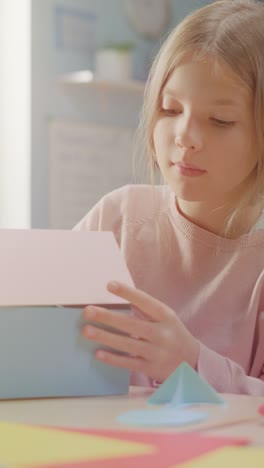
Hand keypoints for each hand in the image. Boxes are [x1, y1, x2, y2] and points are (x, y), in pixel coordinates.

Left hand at [82, 281, 198, 382]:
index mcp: (166, 316)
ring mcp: (158, 353)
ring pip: (128, 344)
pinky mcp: (151, 369)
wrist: (192, 363)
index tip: (109, 285)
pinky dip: (113, 359)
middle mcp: (163, 334)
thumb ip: (146, 309)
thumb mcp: (166, 318)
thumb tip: (119, 297)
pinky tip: (98, 353)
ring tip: (87, 330)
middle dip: (109, 318)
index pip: (145, 302)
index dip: (128, 293)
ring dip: (106, 337)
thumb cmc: (172, 334)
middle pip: (133, 324)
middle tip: (88, 310)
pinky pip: (129, 363)